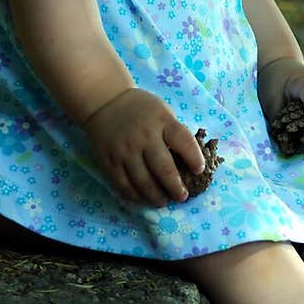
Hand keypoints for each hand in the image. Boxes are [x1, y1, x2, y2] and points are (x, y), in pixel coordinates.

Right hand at [82, 89, 204, 204]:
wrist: (104, 102)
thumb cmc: (140, 109)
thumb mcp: (162, 112)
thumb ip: (174, 133)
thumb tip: (188, 161)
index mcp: (162, 121)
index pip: (183, 142)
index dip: (195, 159)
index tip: (199, 171)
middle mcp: (143, 137)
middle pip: (164, 169)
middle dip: (176, 188)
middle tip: (182, 196)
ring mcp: (125, 151)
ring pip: (143, 183)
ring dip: (157, 197)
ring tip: (164, 201)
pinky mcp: (109, 161)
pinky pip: (124, 185)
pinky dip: (136, 196)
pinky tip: (143, 198)